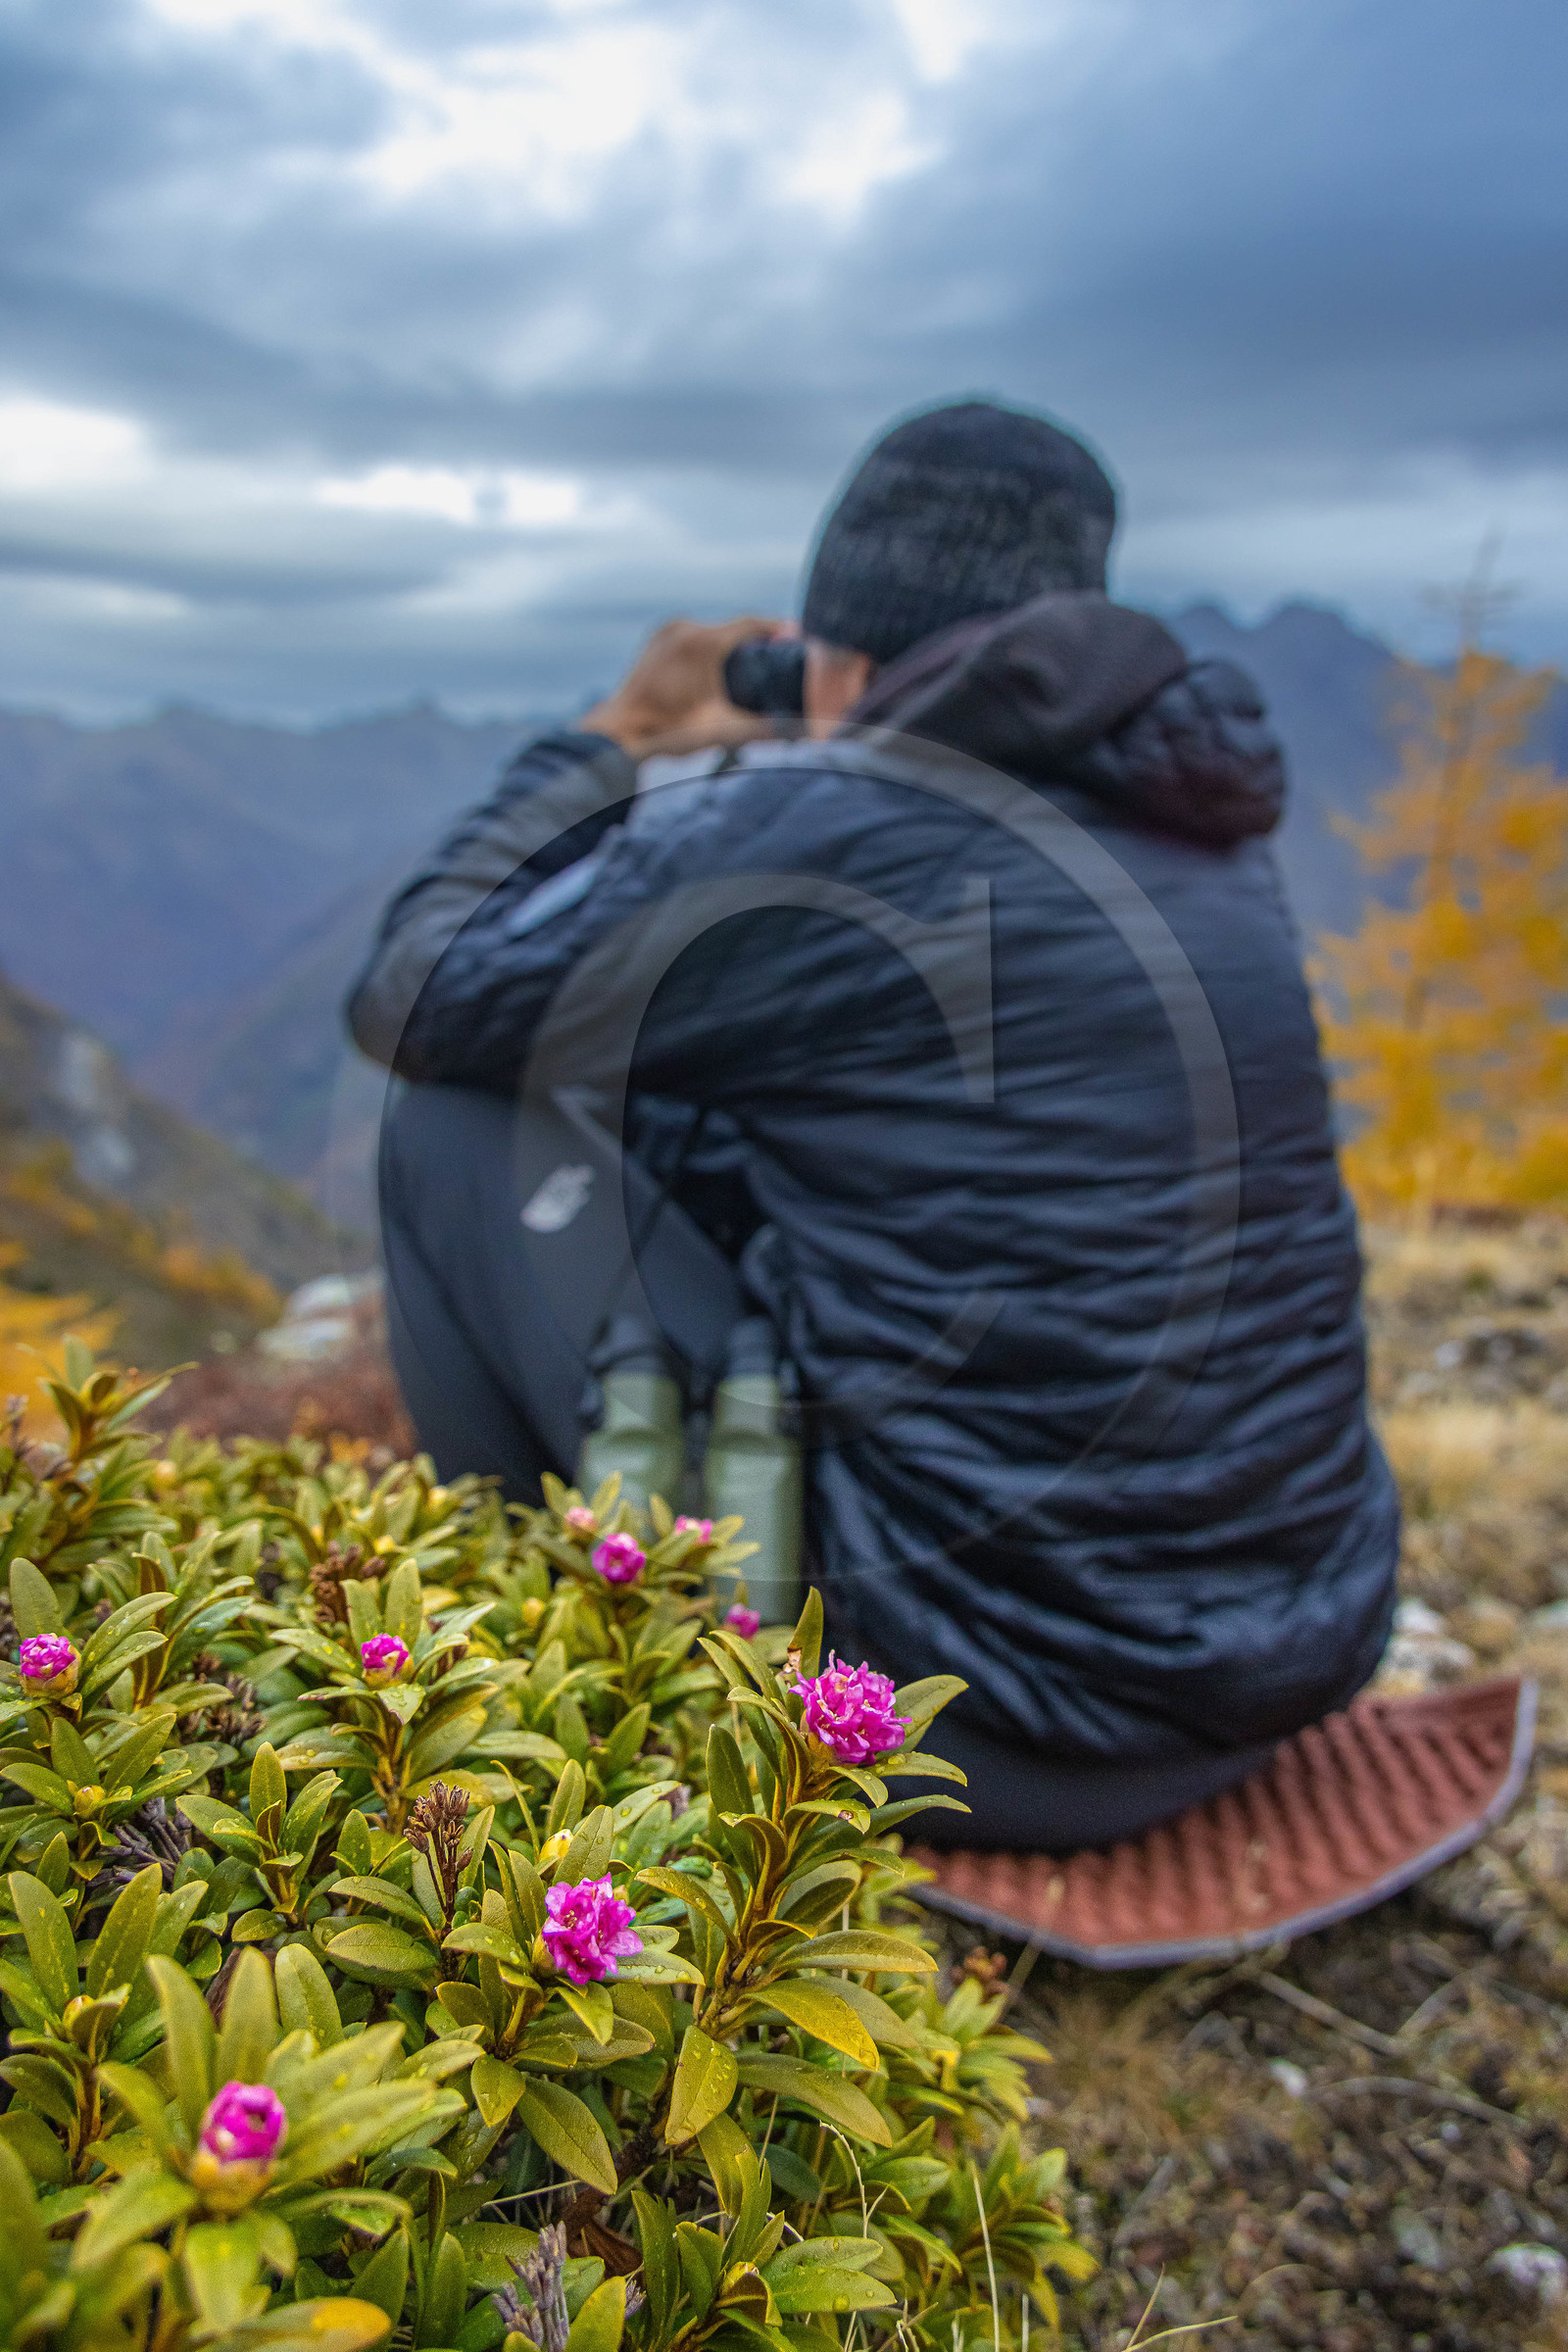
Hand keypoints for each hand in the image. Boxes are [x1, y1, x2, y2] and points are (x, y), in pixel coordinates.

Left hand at [581, 616, 788, 758]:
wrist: (620, 734)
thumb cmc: (669, 733)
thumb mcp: (721, 730)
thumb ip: (761, 728)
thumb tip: (797, 732)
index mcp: (703, 643)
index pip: (751, 625)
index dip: (777, 630)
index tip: (795, 636)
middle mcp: (684, 629)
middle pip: (732, 629)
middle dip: (755, 644)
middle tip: (776, 660)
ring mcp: (667, 633)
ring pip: (711, 633)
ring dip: (731, 646)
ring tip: (748, 668)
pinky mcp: (657, 642)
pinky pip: (692, 638)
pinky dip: (709, 649)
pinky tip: (717, 668)